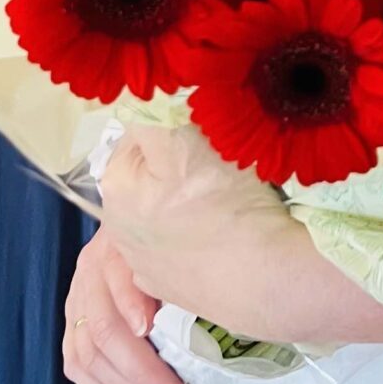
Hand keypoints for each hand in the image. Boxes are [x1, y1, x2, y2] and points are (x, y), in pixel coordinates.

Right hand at [64, 230, 186, 383]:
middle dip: (140, 371)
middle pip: (103, 329)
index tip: (151, 333)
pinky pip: (76, 364)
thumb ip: (184, 275)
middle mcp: (91, 271)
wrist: (143, 228)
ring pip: (86, 354)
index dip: (132, 307)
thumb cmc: (174, 242)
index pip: (118, 281)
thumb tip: (208, 312)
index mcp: (119, 245)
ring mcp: (77, 298)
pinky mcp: (72, 323)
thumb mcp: (182, 248)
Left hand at [96, 124, 382, 345]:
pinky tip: (231, 233)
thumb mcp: (184, 139)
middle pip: (155, 174)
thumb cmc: (226, 206)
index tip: (209, 131)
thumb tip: (144, 93)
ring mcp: (149, 266)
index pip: (139, 134)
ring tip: (234, 199)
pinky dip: (206, 237)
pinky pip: (190, 247)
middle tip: (225, 163)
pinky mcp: (180, 290)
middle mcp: (120, 231)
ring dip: (196, 201)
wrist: (267, 281)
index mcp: (115, 188)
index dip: (176, 124)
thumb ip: (153, 111)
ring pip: (172, 211)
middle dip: (183, 164)